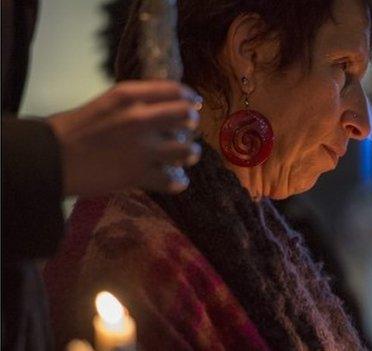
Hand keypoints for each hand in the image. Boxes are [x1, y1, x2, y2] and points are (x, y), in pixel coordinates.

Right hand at [48, 80, 202, 195]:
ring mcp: (142, 148)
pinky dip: (178, 181)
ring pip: (187, 150)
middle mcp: (140, 118)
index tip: (195, 103)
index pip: (174, 90)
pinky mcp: (139, 175)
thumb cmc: (72, 130)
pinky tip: (176, 180)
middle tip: (187, 132)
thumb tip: (163, 107)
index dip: (189, 97)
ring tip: (185, 156)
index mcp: (129, 96)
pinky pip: (174, 180)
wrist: (50, 159)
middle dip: (191, 125)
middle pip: (187, 117)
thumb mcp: (105, 103)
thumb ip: (134, 103)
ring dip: (190, 154)